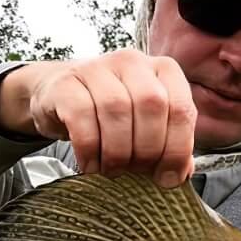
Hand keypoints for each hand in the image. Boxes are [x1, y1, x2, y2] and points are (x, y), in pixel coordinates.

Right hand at [0, 49, 195, 186]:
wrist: (58, 96)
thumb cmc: (109, 115)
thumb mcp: (145, 126)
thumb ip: (168, 145)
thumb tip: (179, 175)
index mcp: (162, 70)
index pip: (181, 108)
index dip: (177, 149)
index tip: (166, 178)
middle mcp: (131, 62)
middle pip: (151, 105)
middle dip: (146, 149)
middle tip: (135, 172)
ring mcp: (96, 68)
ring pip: (116, 109)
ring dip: (117, 151)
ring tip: (112, 170)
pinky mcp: (66, 83)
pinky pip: (81, 116)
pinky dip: (89, 148)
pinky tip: (90, 163)